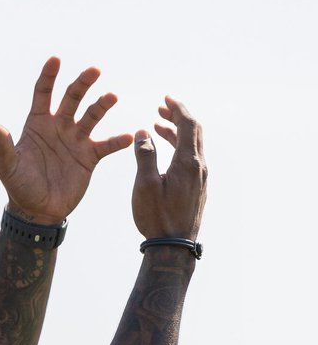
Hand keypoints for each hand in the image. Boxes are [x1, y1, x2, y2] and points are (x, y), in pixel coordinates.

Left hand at [0, 56, 132, 224]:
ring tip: (111, 96)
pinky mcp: (89, 157)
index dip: (48, 76)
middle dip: (82, 83)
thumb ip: (3, 145)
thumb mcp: (6, 166)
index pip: (43, 93)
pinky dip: (117, 141)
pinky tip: (127, 137)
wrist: (38, 210)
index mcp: (37, 123)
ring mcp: (75, 140)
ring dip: (102, 105)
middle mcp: (59, 126)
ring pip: (92, 116)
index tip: (56, 60)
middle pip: (72, 98)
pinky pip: (106, 145)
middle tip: (94, 70)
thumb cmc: (18, 186)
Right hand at [132, 97, 206, 239]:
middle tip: (162, 107)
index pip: (188, 124)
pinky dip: (179, 146)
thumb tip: (143, 133)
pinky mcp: (197, 188)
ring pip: (193, 145)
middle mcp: (199, 167)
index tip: (166, 98)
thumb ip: (144, 155)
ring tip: (159, 125)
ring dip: (177, 132)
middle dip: (179, 116)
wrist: (174, 246)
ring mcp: (200, 178)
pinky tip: (167, 151)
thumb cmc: (156, 217)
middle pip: (194, 131)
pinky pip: (191, 158)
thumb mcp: (145, 184)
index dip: (177, 108)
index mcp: (187, 162)